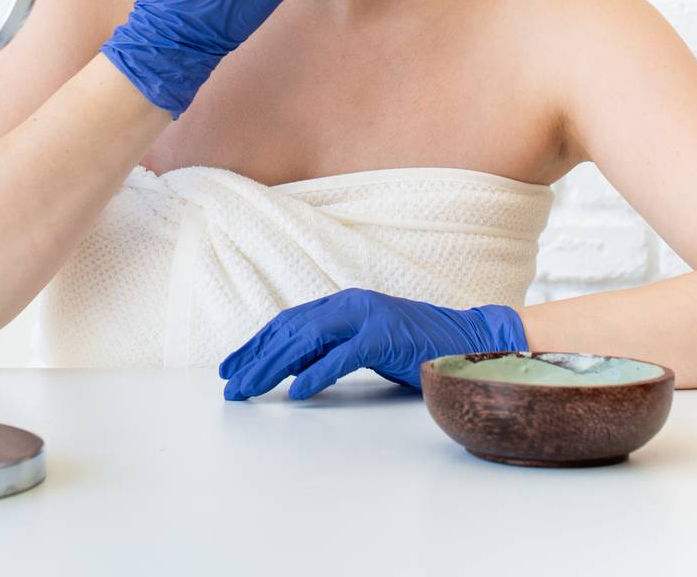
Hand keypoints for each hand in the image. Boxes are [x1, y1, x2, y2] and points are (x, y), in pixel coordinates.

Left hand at [218, 287, 528, 400]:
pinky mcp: (385, 337)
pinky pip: (342, 356)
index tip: (230, 367)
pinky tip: (297, 393)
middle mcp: (349, 304)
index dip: (256, 344)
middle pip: (289, 329)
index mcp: (342, 303)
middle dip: (254, 358)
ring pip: (307, 340)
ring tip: (250, 390)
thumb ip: (329, 348)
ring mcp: (367, 318)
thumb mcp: (363, 345)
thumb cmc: (414, 347)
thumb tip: (288, 367)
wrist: (467, 341)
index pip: (288, 322)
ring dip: (273, 367)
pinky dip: (317, 374)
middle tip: (229, 385)